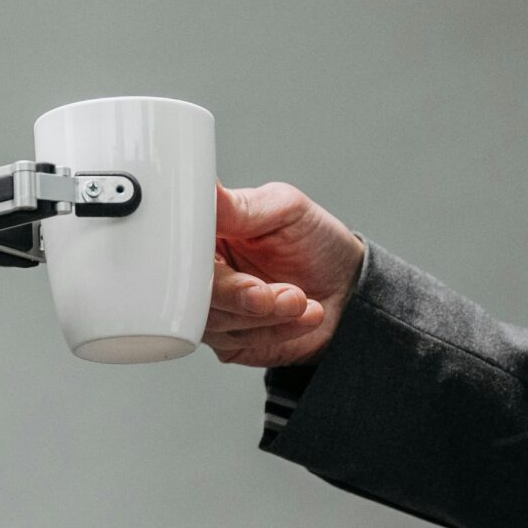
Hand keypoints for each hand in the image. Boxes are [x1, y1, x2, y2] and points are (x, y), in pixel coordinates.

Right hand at [202, 182, 364, 366]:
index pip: (178, 245)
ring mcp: (213, 308)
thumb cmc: (315, 241)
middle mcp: (202, 271)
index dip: (193, 258)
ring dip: (263, 315)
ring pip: (212, 322)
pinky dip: (274, 332)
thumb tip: (201, 185)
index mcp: (206, 233)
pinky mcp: (228, 340)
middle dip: (234, 295)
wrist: (349, 290)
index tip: (220, 262)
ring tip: (300, 299)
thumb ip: (237, 205)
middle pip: (189, 290)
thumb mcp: (283, 208)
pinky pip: (236, 342)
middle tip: (269, 293)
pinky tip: (304, 315)